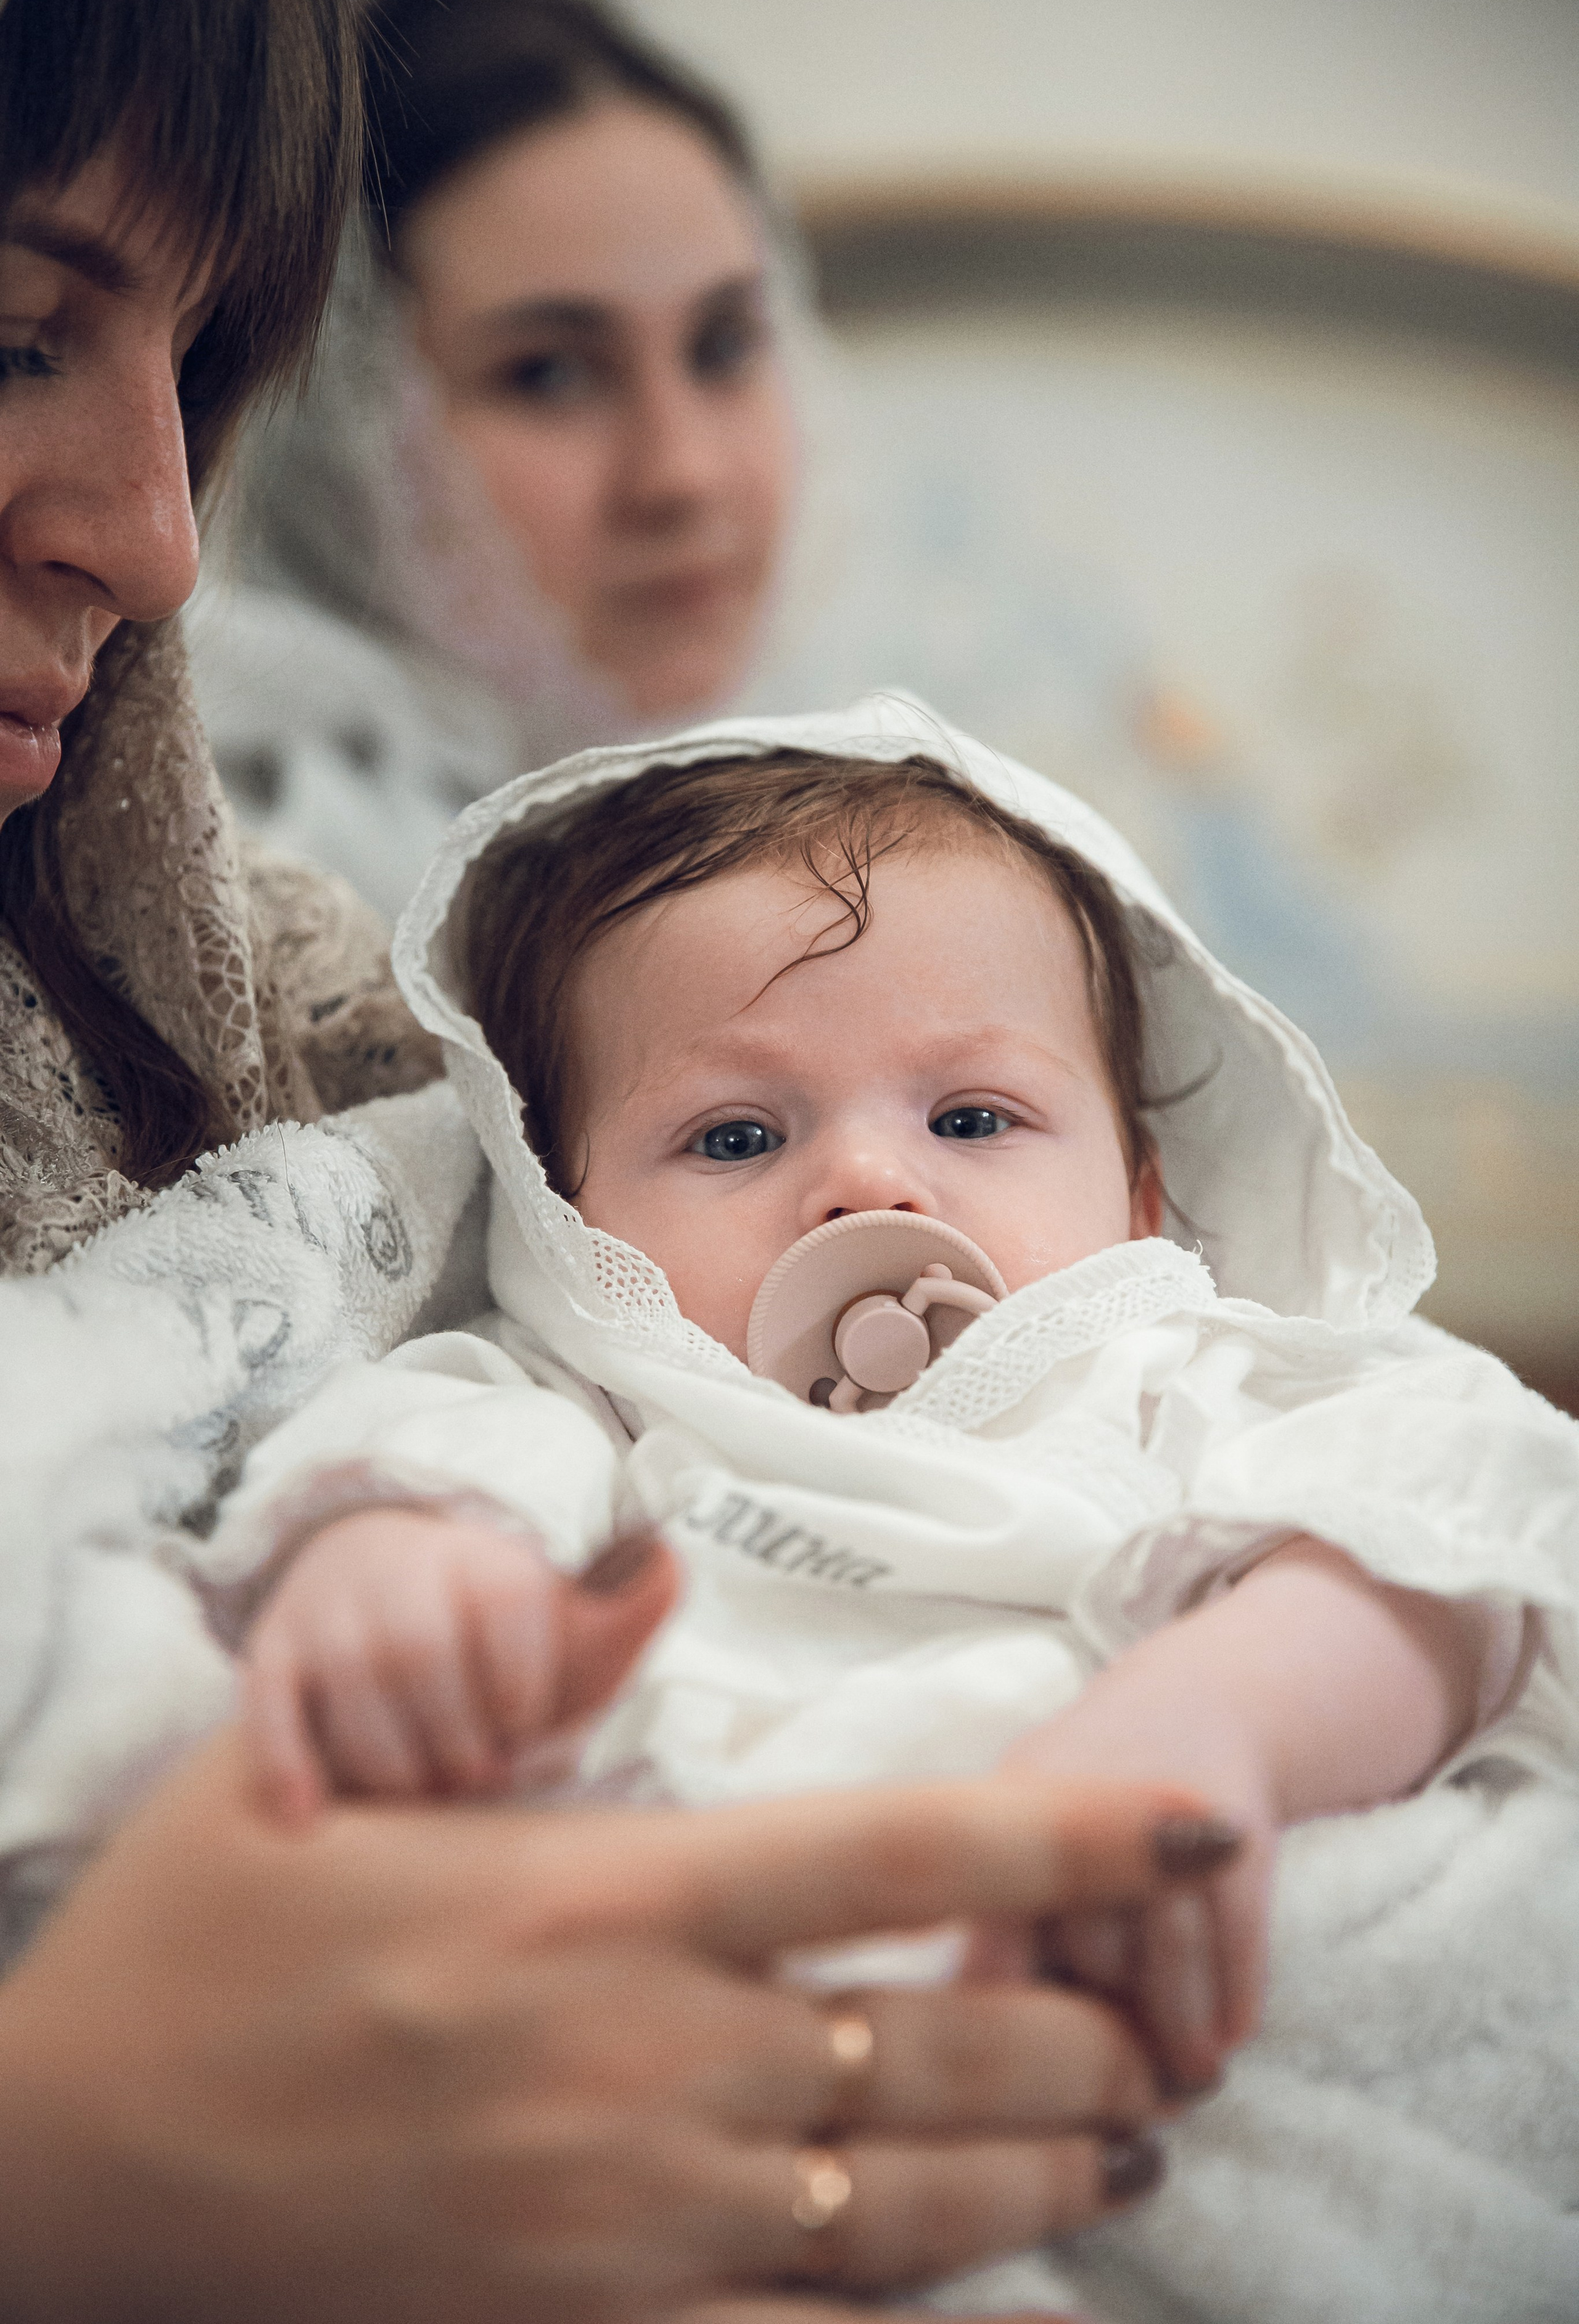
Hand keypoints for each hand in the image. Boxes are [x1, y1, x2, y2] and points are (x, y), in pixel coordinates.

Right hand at [0, 1741, 1234, 2322]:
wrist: (79, 2163)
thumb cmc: (206, 1940)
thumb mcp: (346, 1768)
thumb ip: (539, 1683)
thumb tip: (654, 1567)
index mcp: (604, 1900)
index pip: (897, 1848)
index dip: (1071, 1834)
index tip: (1196, 1824)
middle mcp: (647, 2058)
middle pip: (946, 2044)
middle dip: (1086, 2041)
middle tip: (1162, 2037)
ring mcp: (626, 2214)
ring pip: (909, 2208)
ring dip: (1043, 2183)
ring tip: (1123, 2157)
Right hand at [242, 1512, 677, 1818]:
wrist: (380, 1571)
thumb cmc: (494, 1637)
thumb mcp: (565, 1620)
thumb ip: (627, 1610)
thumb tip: (672, 1562)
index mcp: (485, 1563)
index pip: (506, 1613)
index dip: (522, 1694)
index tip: (526, 1730)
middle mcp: (402, 1572)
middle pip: (423, 1656)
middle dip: (455, 1740)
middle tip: (473, 1780)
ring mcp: (331, 1612)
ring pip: (351, 1692)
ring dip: (388, 1765)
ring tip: (417, 1793)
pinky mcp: (274, 1652)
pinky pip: (269, 1708)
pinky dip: (284, 1763)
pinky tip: (308, 1818)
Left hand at [999, 1670, 1269, 2094]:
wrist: (1203, 1699)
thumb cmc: (1094, 1804)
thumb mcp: (1026, 1837)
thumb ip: (1002, 1937)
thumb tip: (985, 2075)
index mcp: (1001, 1812)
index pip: (990, 1940)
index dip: (1006, 2028)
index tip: (1022, 2103)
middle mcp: (1076, 1804)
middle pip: (1086, 1954)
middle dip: (1106, 2030)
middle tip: (1123, 2097)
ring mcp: (1163, 1813)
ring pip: (1162, 1955)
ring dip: (1177, 2036)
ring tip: (1184, 2085)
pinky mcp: (1234, 1826)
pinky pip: (1233, 1937)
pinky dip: (1232, 1999)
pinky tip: (1228, 2038)